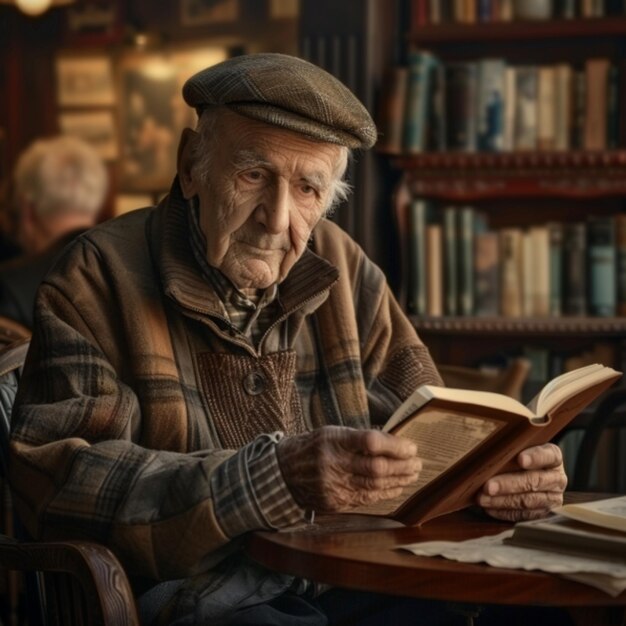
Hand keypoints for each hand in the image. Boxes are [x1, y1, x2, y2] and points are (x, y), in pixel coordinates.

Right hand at [276, 426, 420, 512]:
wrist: (282, 473)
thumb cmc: (311, 447)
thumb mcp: (331, 433)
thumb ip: (358, 438)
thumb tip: (392, 441)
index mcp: (332, 440)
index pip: (370, 442)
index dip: (395, 445)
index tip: (411, 446)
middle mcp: (332, 464)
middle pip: (377, 467)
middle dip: (402, 466)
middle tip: (418, 462)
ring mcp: (333, 486)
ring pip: (374, 486)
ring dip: (398, 481)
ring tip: (413, 474)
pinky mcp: (334, 502)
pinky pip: (366, 499)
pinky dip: (385, 493)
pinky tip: (397, 487)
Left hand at [476, 443, 567, 521]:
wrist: (524, 473)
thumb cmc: (515, 455)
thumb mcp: (515, 446)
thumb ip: (508, 446)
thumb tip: (490, 448)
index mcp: (553, 457)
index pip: (549, 455)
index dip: (535, 457)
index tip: (520, 459)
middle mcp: (556, 478)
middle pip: (535, 481)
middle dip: (509, 484)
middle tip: (488, 486)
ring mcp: (552, 498)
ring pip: (528, 501)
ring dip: (503, 501)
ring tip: (483, 499)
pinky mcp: (542, 514)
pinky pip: (523, 515)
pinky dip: (504, 512)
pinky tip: (488, 508)